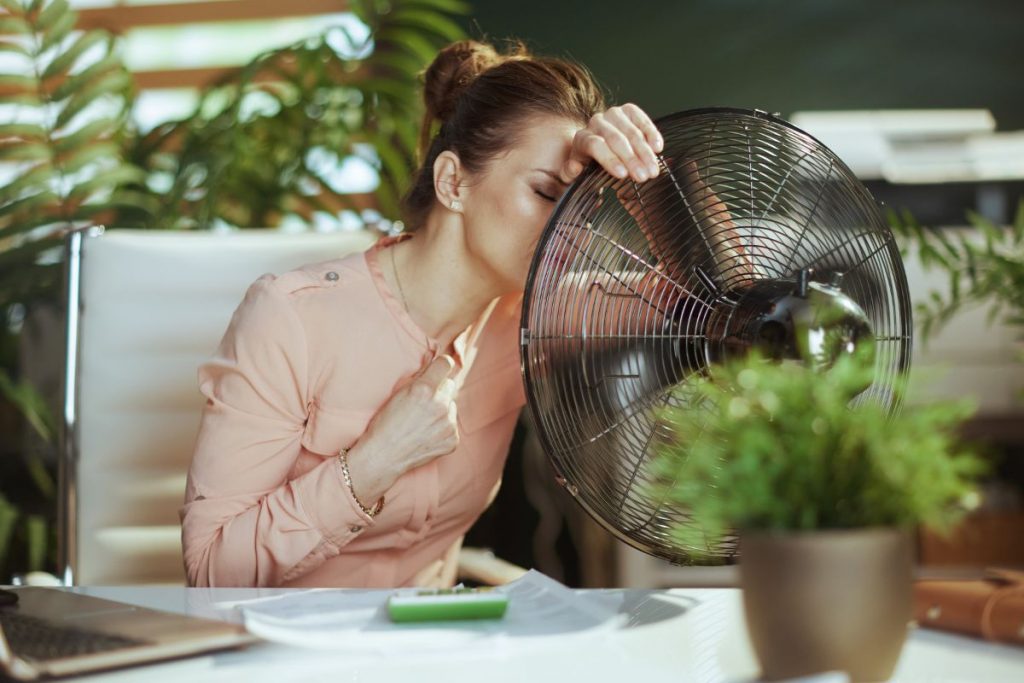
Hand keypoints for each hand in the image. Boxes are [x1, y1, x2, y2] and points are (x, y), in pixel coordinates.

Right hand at [345, 355, 459, 502]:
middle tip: (423, 403)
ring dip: (442, 410)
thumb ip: (419, 378)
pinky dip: (442, 428)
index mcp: (424, 389)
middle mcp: (440, 404)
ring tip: (422, 422)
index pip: (446, 363)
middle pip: (450, 385)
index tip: (438, 369)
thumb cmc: (385, 424)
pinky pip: (452, 425)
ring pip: (451, 406)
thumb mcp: (397, 393)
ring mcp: (448, 424)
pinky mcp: (452, 439)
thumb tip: (433, 364)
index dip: (440, 366)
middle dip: (439, 390)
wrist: (383, 456)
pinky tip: (426, 434)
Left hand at [560, 103, 663, 183]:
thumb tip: (574, 168)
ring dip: (645, 152)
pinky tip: (658, 148)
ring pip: (631, 132)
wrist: (599, 148)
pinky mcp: (629, 110)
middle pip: (616, 139)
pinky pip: (642, 119)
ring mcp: (613, 114)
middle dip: (632, 159)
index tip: (623, 175)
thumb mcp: (576, 174)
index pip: (595, 145)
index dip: (609, 159)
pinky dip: (651, 133)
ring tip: (654, 170)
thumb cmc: (588, 165)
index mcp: (581, 138)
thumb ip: (570, 173)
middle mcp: (596, 122)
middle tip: (644, 177)